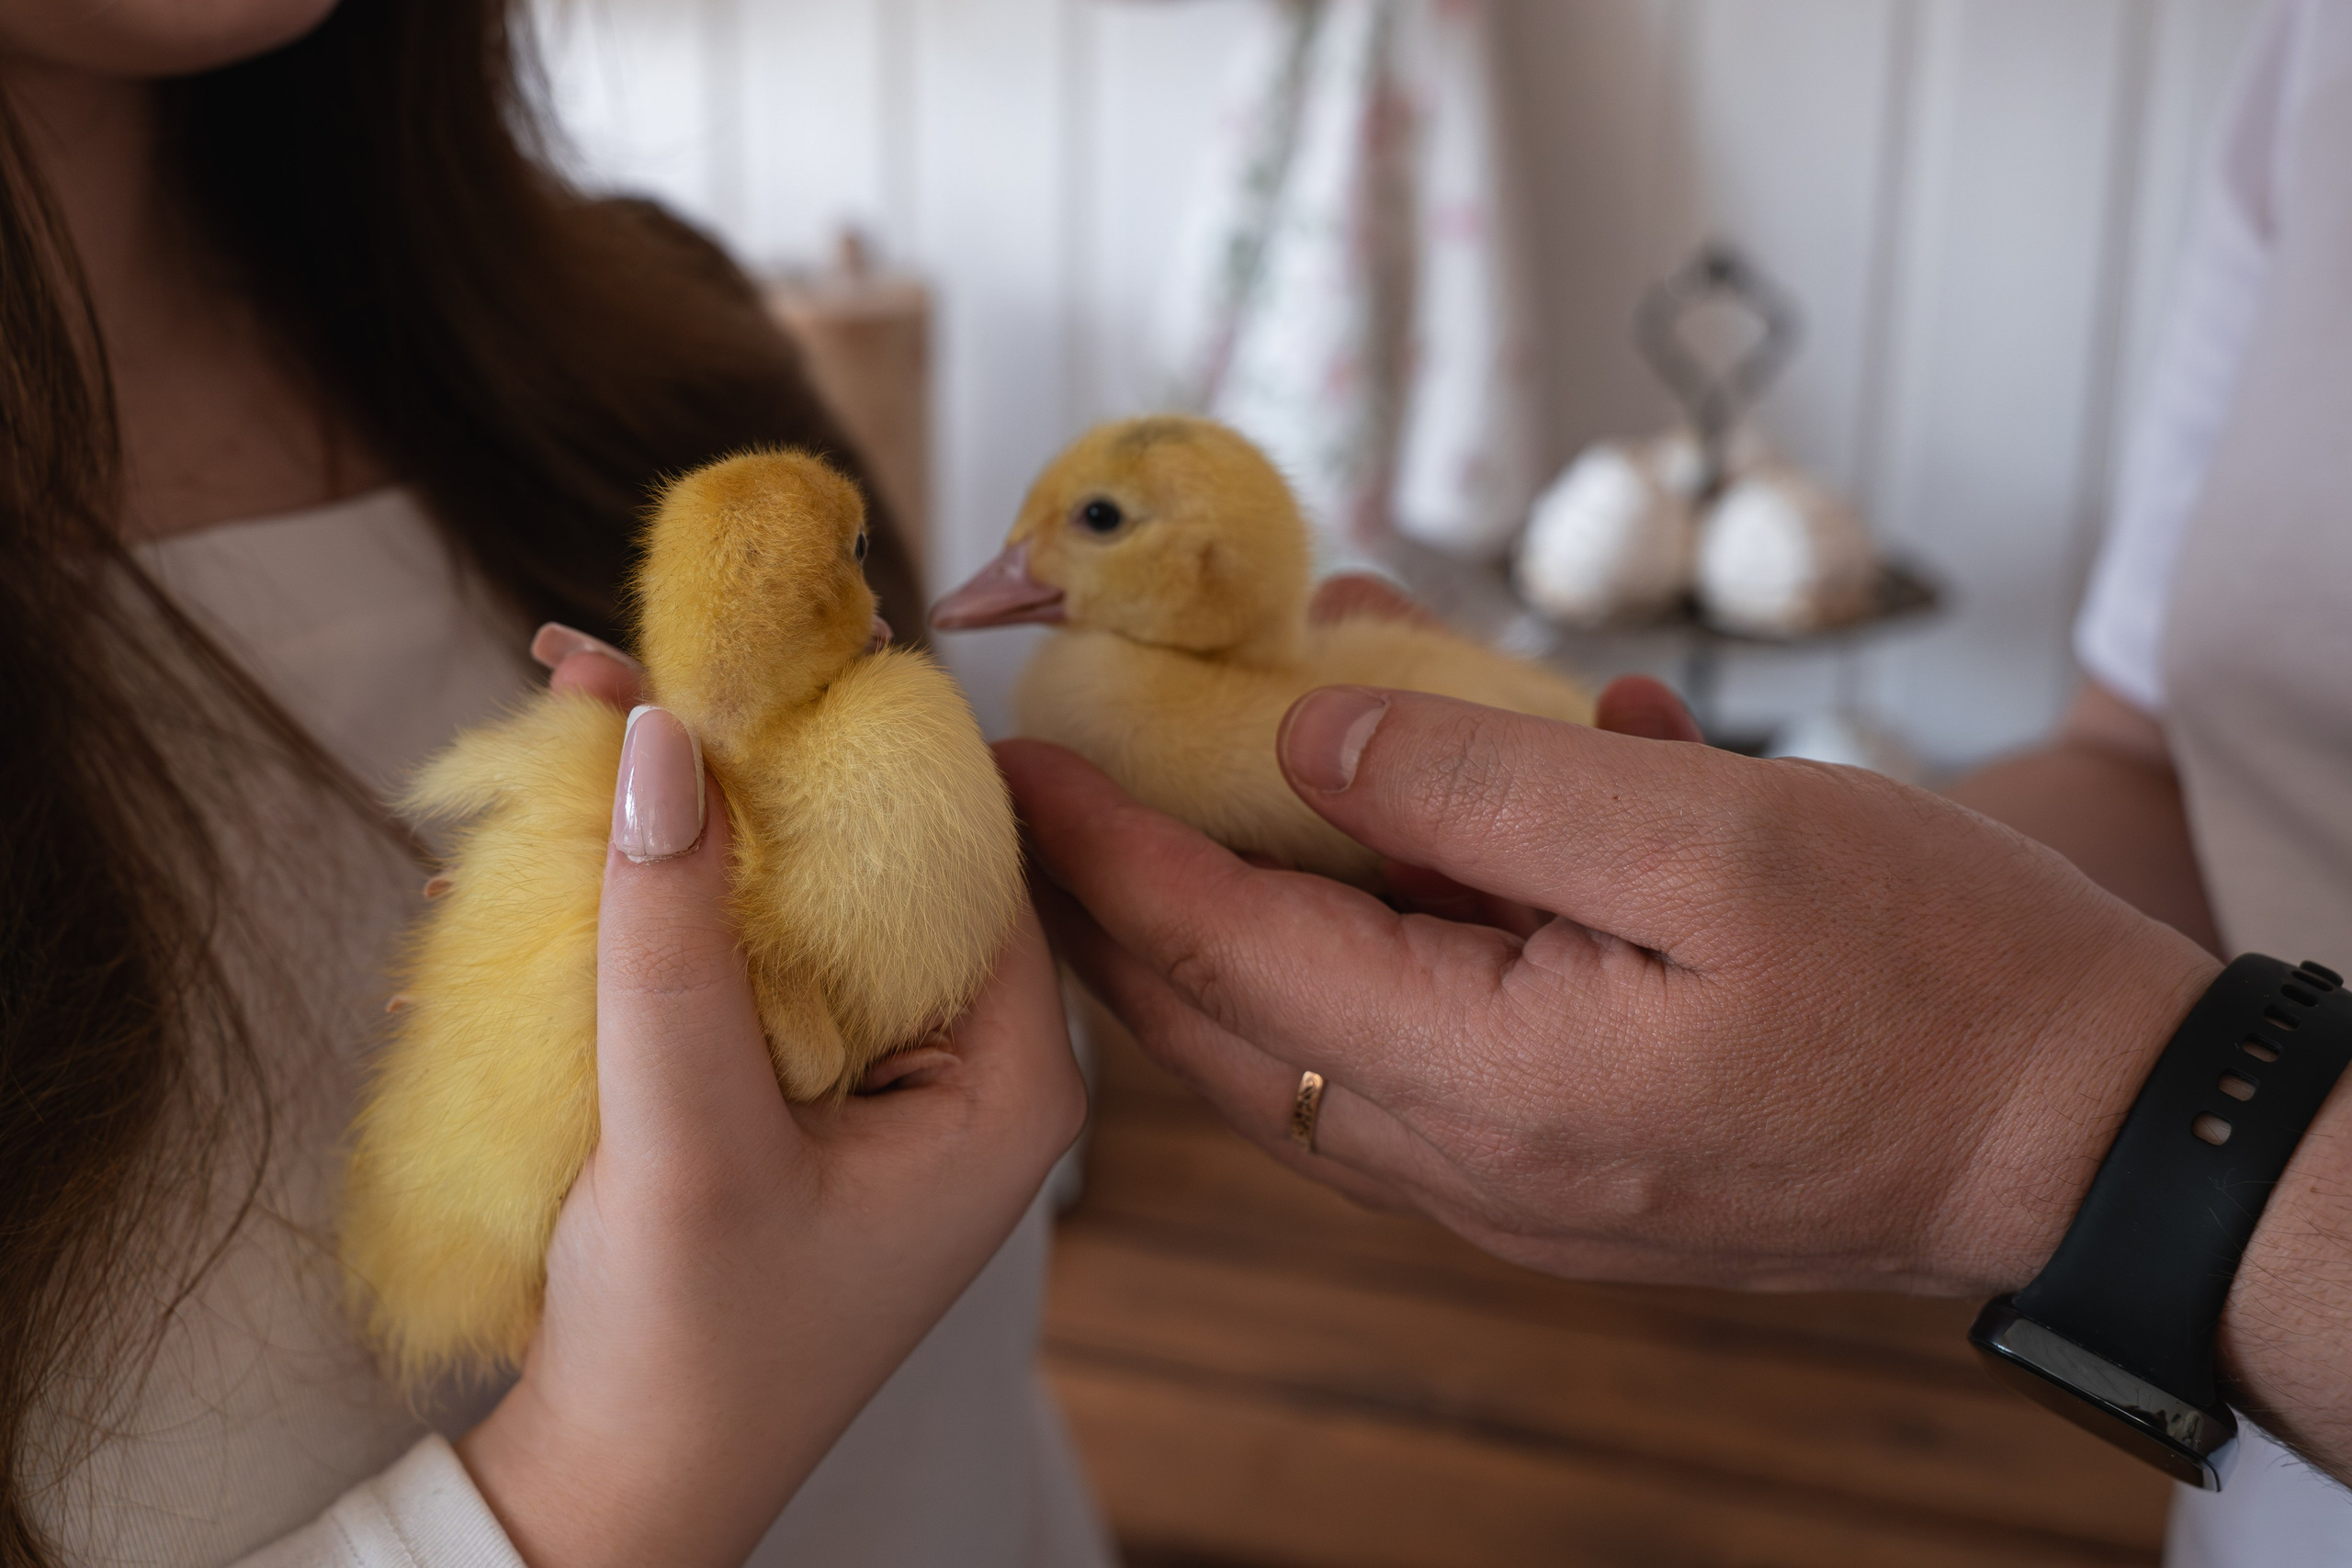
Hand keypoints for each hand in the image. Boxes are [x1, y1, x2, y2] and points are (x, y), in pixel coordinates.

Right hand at [460, 627, 1085, 1567]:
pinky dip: (681, 905)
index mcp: (1012, 1078)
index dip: (864, 743)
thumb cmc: (687, 1345)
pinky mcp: (816, 1094)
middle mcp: (972, 1067)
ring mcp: (893, 1081)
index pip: (971, 852)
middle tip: (633, 670)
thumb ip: (675, 934)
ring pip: (811, 904)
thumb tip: (662, 729)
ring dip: (702, 828)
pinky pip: (763, 961)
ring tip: (586, 723)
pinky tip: (586, 845)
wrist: (625, 1486)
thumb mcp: (685, 1127)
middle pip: (882, 864)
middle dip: (758, 770)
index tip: (753, 652)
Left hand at [1001, 686, 2216, 1299]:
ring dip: (1241, 919)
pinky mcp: (1562, 1167)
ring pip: (1307, 1050)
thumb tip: (1313, 738)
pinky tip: (1419, 829)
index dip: (1109, 855)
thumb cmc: (1934, 972)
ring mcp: (1514, 1183)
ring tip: (1202, 792)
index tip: (1025, 766)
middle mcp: (1471, 1165)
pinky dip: (1370, 944)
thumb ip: (1486, 791)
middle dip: (1126, 910)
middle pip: (1229, 1032)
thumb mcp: (1712, 836)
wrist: (2082, 1131)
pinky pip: (1408, 1055)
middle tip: (1061, 792)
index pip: (1229, 962)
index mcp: (1490, 1084)